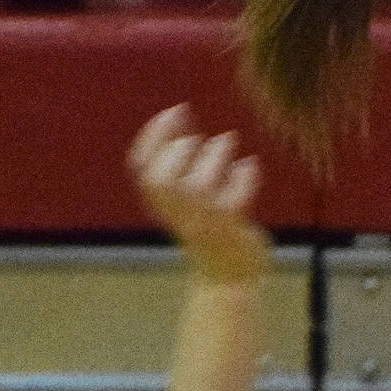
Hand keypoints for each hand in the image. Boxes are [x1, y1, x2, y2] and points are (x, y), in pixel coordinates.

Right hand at [128, 105, 270, 286]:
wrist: (227, 279)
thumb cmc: (207, 228)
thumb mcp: (184, 198)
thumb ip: (180, 162)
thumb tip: (179, 116)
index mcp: (160, 205)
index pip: (141, 168)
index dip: (152, 137)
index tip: (173, 111)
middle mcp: (177, 214)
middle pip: (160, 180)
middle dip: (175, 150)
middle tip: (196, 135)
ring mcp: (204, 223)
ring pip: (198, 188)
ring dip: (213, 157)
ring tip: (227, 141)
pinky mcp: (230, 229)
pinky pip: (233, 201)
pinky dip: (243, 178)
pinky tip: (249, 166)